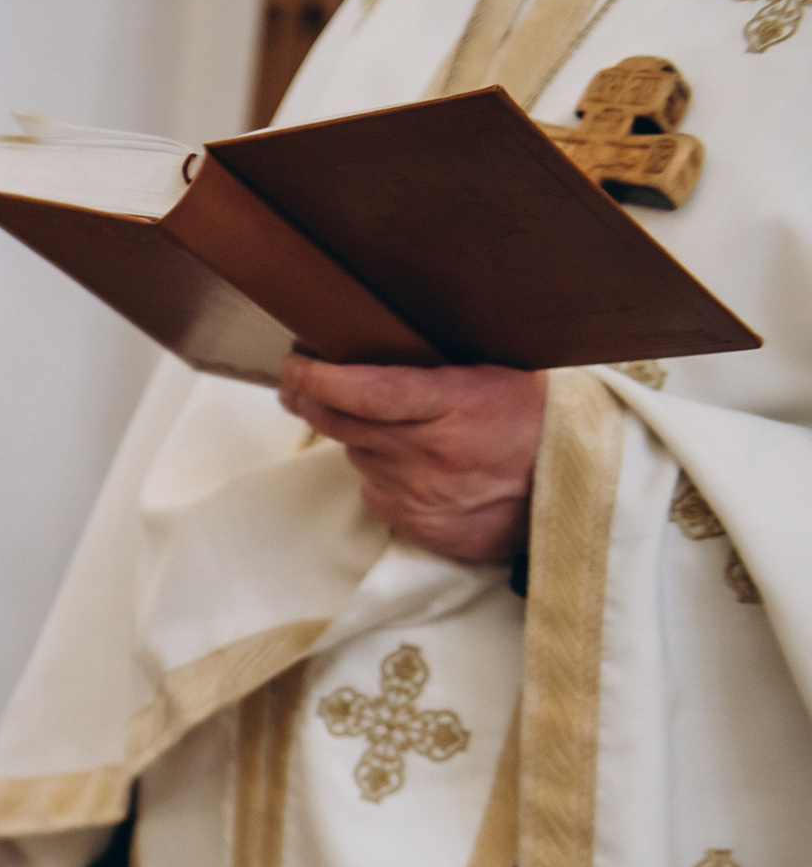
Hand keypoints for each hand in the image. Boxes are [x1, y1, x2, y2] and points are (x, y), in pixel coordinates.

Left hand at [278, 354, 544, 563]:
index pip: (367, 391)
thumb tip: (377, 340)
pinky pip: (376, 492)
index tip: (295, 365)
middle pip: (342, 424)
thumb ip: (442, 364)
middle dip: (310, 400)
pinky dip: (382, 475)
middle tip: (296, 384)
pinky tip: (411, 464)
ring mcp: (419, 494)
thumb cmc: (538, 421)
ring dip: (357, 438)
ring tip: (387, 424)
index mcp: (456, 405)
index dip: (320, 379)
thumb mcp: (502, 374)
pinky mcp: (415, 525)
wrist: (571, 492)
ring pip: (358, 457)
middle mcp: (429, 453)